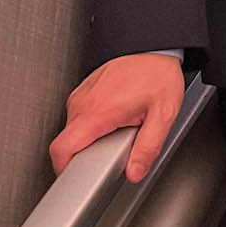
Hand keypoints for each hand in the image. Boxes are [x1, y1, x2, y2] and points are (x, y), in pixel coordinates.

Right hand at [49, 52, 184, 181]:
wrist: (154, 47)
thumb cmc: (158, 75)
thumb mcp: (163, 115)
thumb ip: (148, 148)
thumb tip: (134, 172)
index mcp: (98, 112)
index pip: (61, 148)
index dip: (63, 169)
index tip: (74, 179)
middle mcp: (82, 103)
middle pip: (68, 143)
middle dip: (85, 156)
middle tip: (112, 154)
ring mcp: (80, 95)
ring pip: (74, 130)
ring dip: (90, 139)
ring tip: (118, 132)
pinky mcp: (83, 91)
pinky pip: (79, 117)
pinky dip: (92, 125)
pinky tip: (114, 119)